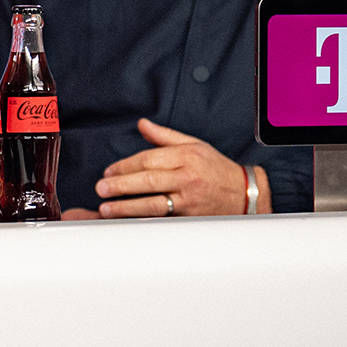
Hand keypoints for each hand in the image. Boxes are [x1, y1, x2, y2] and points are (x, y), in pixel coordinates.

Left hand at [94, 118, 270, 217]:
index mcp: (186, 156)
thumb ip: (164, 136)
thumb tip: (142, 124)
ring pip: (153, 203)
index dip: (125, 166)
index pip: (149, 160)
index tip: (109, 171)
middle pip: (148, 181)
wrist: (246, 195)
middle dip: (121, 185)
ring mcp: (189, 200)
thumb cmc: (218, 169)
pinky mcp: (190, 218)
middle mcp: (187, 178)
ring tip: (107, 207)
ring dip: (127, 206)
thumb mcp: (194, 145)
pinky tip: (128, 221)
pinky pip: (163, 219)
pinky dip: (144, 220)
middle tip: (101, 188)